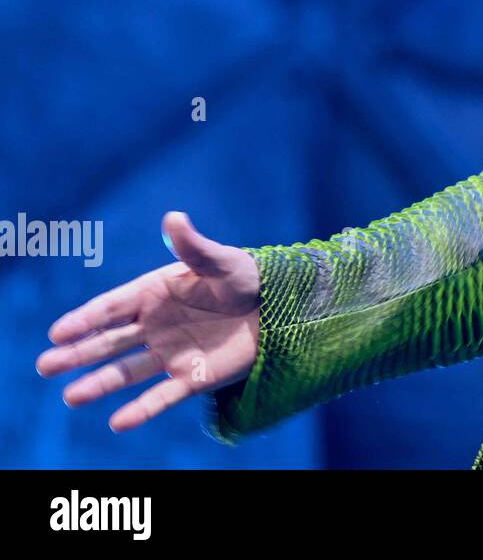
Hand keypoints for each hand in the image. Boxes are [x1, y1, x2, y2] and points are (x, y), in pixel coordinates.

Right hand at [36, 212, 259, 432]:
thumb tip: (174, 217)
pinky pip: (162, 397)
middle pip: (108, 342)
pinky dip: (141, 410)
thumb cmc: (247, 277)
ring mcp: (171, 353)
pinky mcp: (192, 378)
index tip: (58, 332)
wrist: (279, 307)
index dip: (85, 320)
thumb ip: (194, 246)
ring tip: (70, 396)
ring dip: (99, 384)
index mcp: (155, 293)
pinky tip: (118, 422)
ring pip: (127, 372)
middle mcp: (155, 326)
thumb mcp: (222, 260)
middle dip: (77, 354)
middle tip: (45, 365)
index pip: (112, 308)